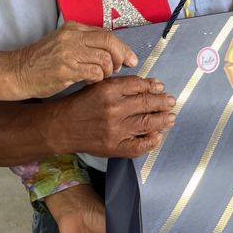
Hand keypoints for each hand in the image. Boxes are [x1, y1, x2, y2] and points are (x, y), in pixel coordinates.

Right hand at [0, 22, 138, 100]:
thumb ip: (85, 44)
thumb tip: (113, 52)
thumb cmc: (42, 61)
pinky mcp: (66, 69)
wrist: (17, 72)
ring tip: (102, 78)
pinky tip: (91, 83)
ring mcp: (69, 52)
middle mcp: (72, 37)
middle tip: (123, 68)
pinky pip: (95, 73)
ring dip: (109, 71)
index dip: (122, 47)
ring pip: (105, 59)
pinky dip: (98, 80)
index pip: (106, 34)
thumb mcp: (63, 44)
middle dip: (122, 56)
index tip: (130, 59)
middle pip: (110, 42)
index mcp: (73, 28)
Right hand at [52, 75, 174, 157]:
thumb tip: (152, 85)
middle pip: (147, 103)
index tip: (161, 87)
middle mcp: (114, 109)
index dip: (153, 86)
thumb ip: (124, 85)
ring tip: (170, 117)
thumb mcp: (99, 86)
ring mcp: (115, 130)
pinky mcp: (114, 147)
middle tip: (171, 102)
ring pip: (147, 123)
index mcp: (109, 90)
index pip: (140, 86)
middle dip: (163, 102)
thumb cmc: (80, 105)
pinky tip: (157, 136)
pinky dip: (152, 141)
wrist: (61, 127)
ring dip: (163, 120)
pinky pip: (140, 146)